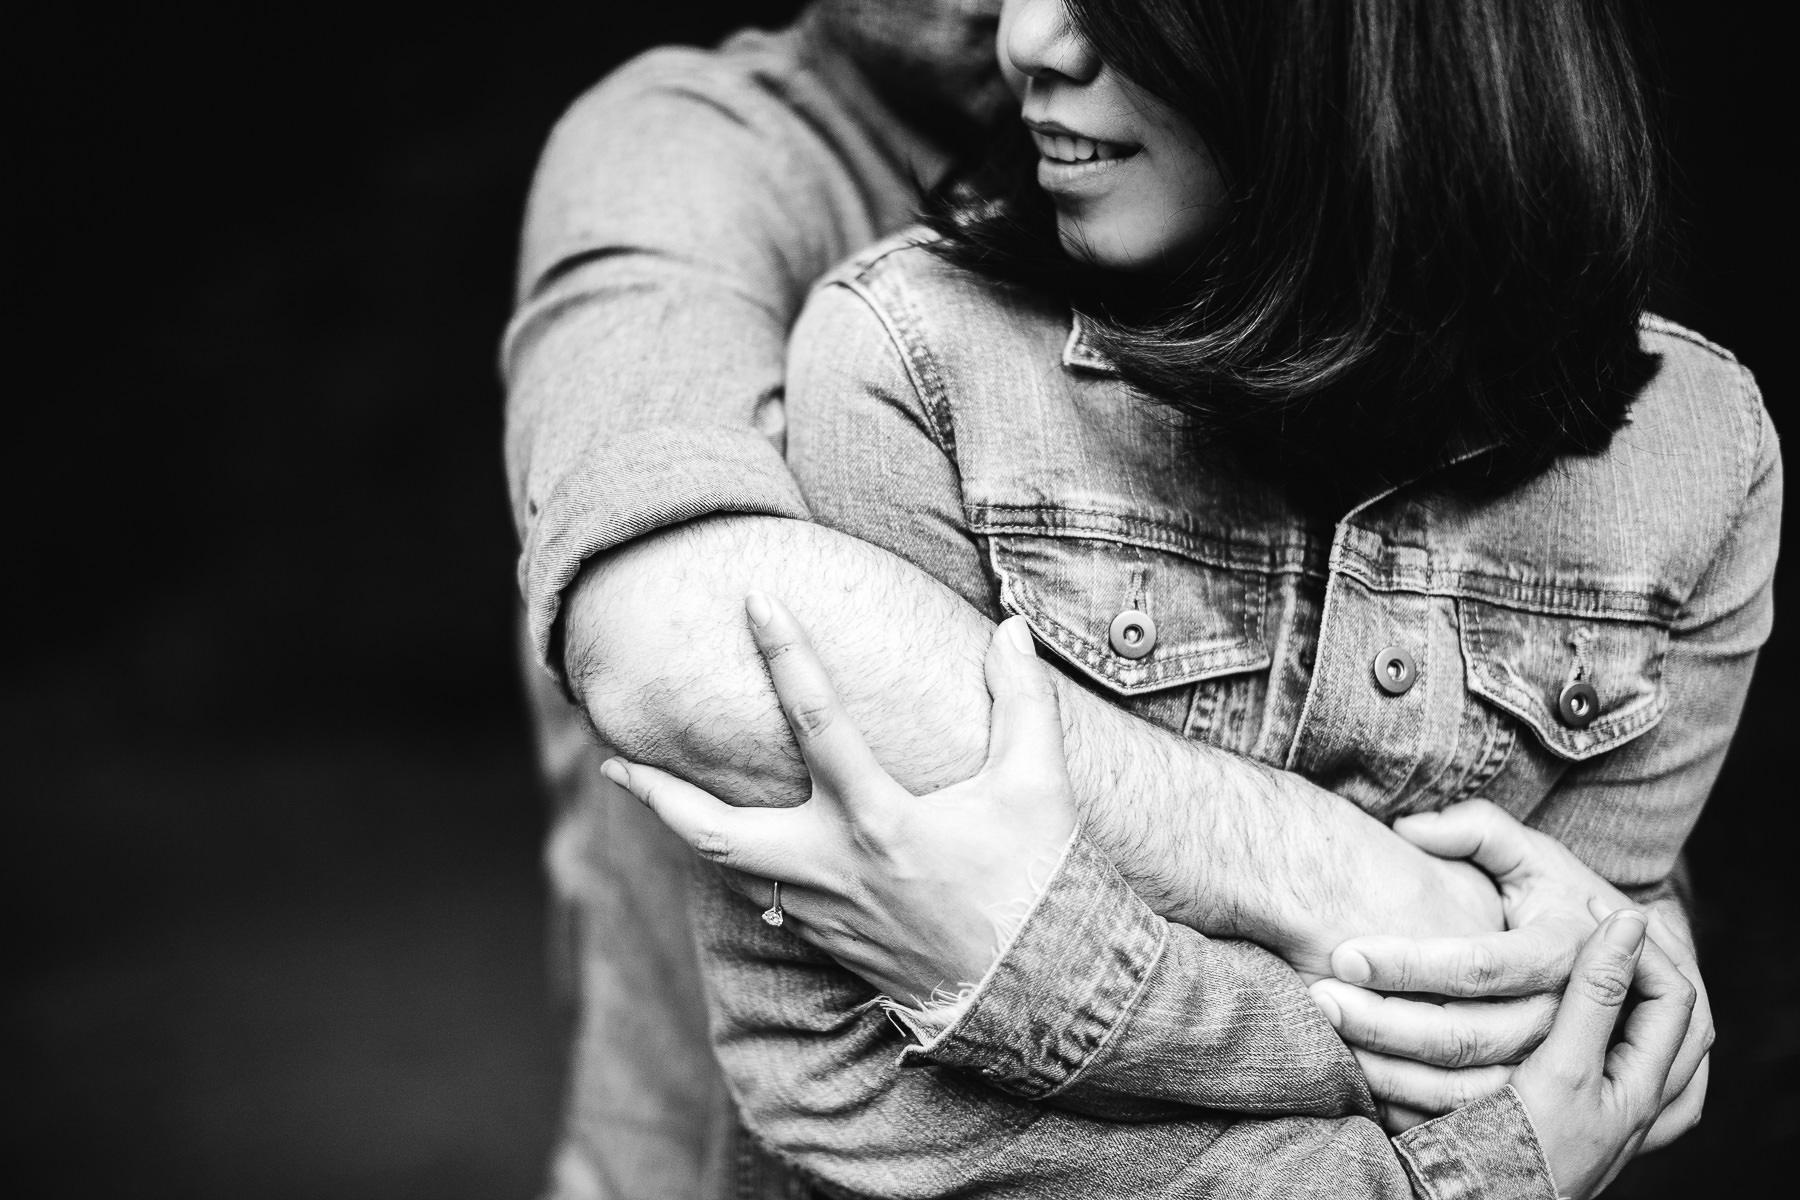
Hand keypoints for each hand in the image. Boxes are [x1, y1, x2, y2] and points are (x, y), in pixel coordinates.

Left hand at [599, 593, 1076, 1004]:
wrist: (1042, 996)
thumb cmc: (1039, 886)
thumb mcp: (1038, 787)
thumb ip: (1024, 702)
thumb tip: (1011, 629)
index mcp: (878, 818)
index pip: (816, 718)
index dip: (785, 651)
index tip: (755, 600)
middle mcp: (833, 866)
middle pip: (715, 831)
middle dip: (657, 793)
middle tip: (613, 758)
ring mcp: (825, 913)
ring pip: (730, 872)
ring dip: (688, 832)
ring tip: (653, 797)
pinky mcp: (834, 946)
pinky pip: (768, 907)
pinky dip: (744, 876)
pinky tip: (739, 858)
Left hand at [1308, 800, 1710, 1147]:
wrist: (1625, 968)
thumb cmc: (1561, 900)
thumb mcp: (1536, 856)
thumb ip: (1479, 831)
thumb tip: (1410, 828)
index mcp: (1563, 953)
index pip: (1477, 966)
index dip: (1407, 962)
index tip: (1343, 955)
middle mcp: (1563, 1019)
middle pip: (1463, 1035)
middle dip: (1383, 1020)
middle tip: (1320, 998)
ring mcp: (1549, 1066)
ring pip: (1463, 1086)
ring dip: (1388, 1067)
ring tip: (1327, 1034)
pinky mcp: (1532, 1095)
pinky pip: (1468, 1116)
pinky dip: (1412, 1105)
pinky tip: (1361, 1080)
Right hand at [1509, 904, 1696, 1198]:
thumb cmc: (1523, 1148)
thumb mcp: (1563, 1066)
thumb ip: (1595, 997)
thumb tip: (1627, 925)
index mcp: (1647, 1086)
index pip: (1673, 994)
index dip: (1638, 944)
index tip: (1589, 906)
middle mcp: (1650, 1107)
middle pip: (1683, 1020)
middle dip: (1657, 962)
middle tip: (1614, 919)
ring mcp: (1629, 1122)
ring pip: (1670, 1050)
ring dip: (1652, 998)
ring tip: (1621, 959)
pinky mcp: (1600, 1131)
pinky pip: (1646, 1078)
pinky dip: (1636, 1037)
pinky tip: (1607, 1027)